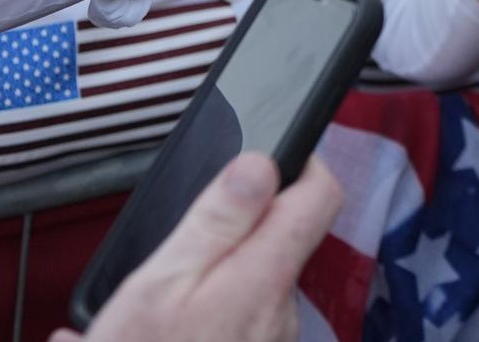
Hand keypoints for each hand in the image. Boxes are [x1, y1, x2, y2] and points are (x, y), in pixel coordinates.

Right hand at [54, 152, 340, 341]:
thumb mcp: (160, 286)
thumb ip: (217, 221)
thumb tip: (261, 163)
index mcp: (263, 278)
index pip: (321, 195)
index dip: (301, 161)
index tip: (268, 154)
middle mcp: (282, 314)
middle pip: (281, 239)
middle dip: (234, 230)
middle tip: (176, 245)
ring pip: (254, 283)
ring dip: (212, 280)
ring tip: (157, 303)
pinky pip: (241, 322)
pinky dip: (207, 317)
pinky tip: (166, 333)